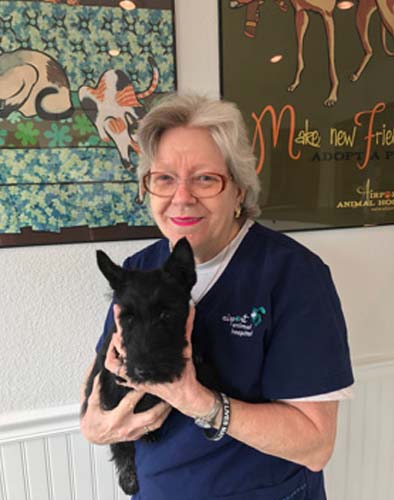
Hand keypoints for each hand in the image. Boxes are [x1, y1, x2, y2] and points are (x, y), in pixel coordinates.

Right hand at [80, 373, 171, 443]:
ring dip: (166, 412)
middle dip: (162, 404)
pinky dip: (161, 418)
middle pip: (150, 416)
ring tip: (173, 400)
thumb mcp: (91, 405)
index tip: (148, 380)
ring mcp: (133, 433)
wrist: (93, 437)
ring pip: (155, 424)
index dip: (140, 390)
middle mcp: (127, 427)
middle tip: (168, 391)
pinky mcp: (137, 436)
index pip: (131, 402)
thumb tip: (100, 374)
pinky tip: (166, 410)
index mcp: (116, 419)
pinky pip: (153, 428)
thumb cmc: (92, 421)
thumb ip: (96, 390)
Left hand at [106, 304, 215, 418]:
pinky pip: (119, 376)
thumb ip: (187, 326)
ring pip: (112, 364)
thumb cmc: (183, 374)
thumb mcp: (186, 347)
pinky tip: (119, 359)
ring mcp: (132, 377)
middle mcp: (135, 368)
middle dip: (116, 332)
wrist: (184, 394)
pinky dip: (117, 367)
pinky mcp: (135, 383)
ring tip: (115, 340)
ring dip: (111, 352)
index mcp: (143, 358)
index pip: (127, 336)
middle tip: (117, 320)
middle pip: (118, 347)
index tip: (118, 309)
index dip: (120, 322)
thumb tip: (190, 307)